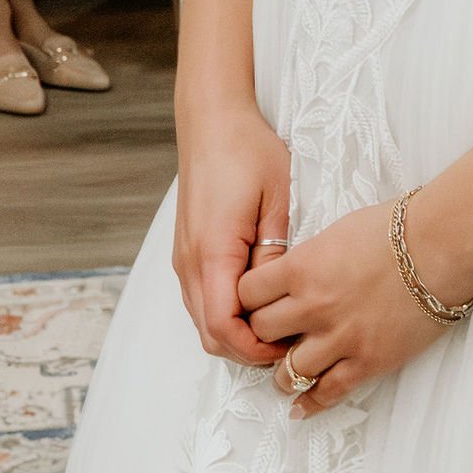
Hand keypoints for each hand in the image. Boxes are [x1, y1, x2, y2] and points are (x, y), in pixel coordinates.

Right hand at [173, 98, 292, 365]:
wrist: (211, 122)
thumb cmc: (248, 151)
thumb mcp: (278, 198)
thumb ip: (277, 252)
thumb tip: (281, 295)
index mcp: (213, 253)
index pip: (224, 327)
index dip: (255, 349)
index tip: (289, 345)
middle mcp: (189, 263)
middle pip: (209, 334)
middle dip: (247, 350)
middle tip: (288, 342)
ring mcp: (183, 259)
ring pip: (203, 320)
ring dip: (236, 333)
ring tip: (278, 323)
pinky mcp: (187, 252)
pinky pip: (201, 299)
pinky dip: (225, 313)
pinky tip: (259, 301)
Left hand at [238, 195, 469, 415]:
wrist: (443, 246)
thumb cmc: (397, 228)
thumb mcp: (338, 231)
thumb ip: (310, 259)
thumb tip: (296, 277)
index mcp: (302, 268)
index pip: (247, 294)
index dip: (249, 300)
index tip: (256, 304)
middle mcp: (313, 306)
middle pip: (261, 333)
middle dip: (264, 335)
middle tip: (273, 337)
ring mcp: (340, 337)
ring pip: (288, 372)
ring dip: (283, 374)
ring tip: (287, 374)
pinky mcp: (367, 361)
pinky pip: (328, 392)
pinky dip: (311, 403)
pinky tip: (303, 408)